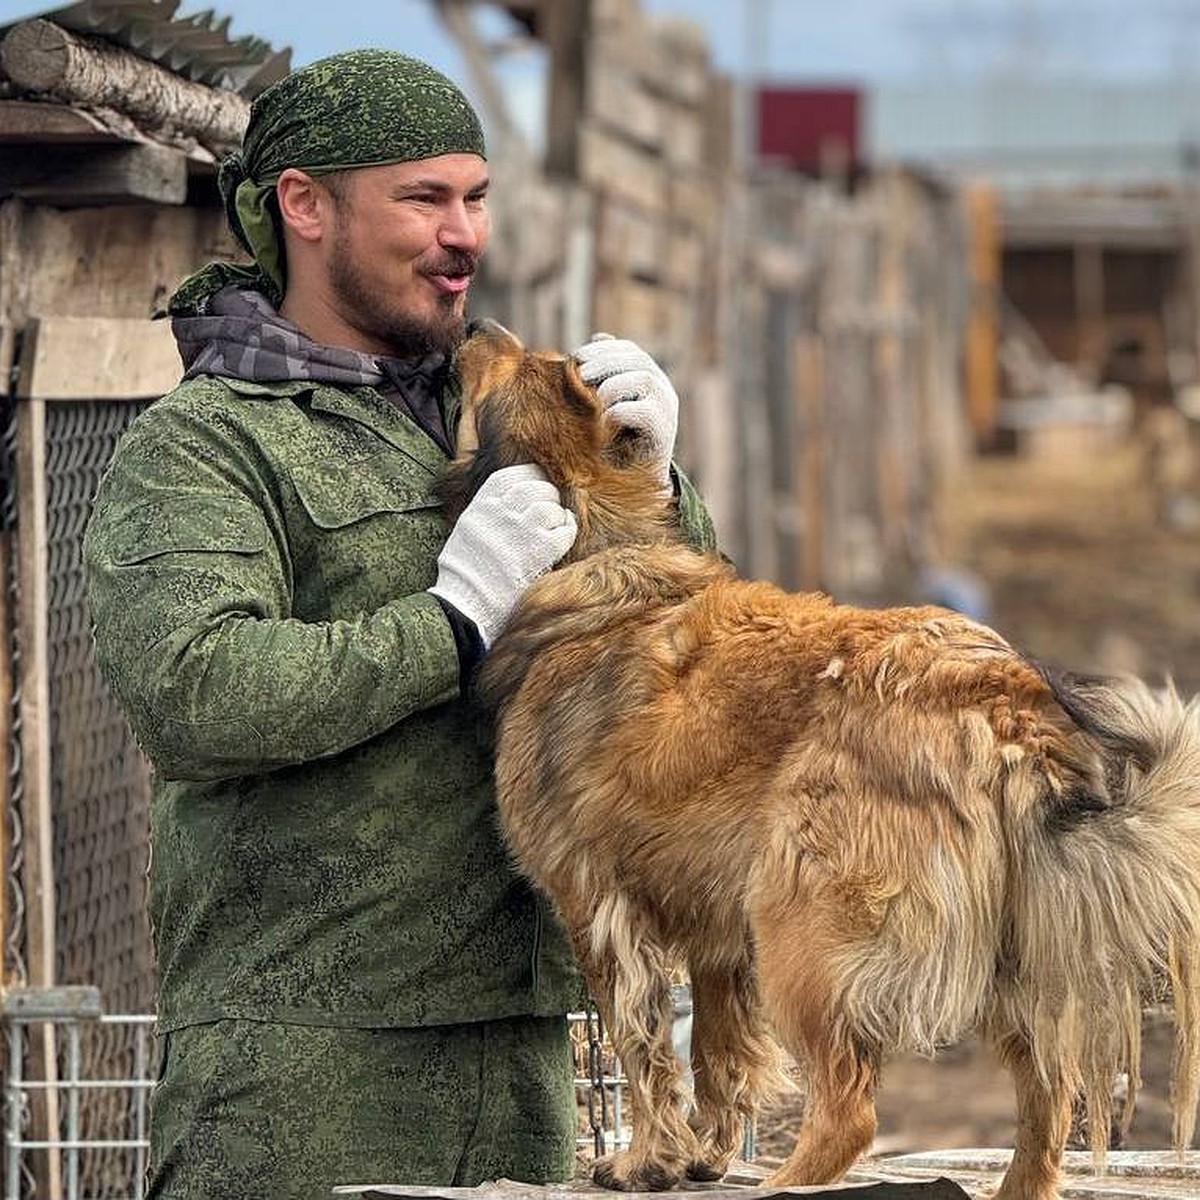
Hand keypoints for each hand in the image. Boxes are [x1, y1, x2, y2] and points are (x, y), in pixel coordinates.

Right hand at [429, 464, 576, 647]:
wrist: (465, 605)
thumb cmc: (464, 574)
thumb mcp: (467, 530)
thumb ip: (487, 511)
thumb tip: (508, 499)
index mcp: (481, 506)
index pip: (510, 477)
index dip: (528, 477)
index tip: (536, 485)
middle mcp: (501, 512)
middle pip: (535, 487)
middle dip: (546, 495)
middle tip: (549, 509)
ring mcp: (521, 529)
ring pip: (551, 506)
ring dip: (556, 515)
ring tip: (553, 527)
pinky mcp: (540, 550)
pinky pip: (565, 530)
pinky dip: (568, 531)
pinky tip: (563, 538)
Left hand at [573, 334, 677, 488]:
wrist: (632, 483)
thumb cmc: (612, 442)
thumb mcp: (604, 404)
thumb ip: (602, 377)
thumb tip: (597, 337)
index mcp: (649, 378)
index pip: (629, 349)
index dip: (603, 349)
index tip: (577, 356)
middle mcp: (663, 390)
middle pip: (638, 359)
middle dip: (604, 362)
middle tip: (579, 375)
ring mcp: (668, 410)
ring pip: (644, 379)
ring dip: (612, 386)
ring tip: (592, 400)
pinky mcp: (665, 432)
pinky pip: (644, 411)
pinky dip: (619, 413)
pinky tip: (602, 422)